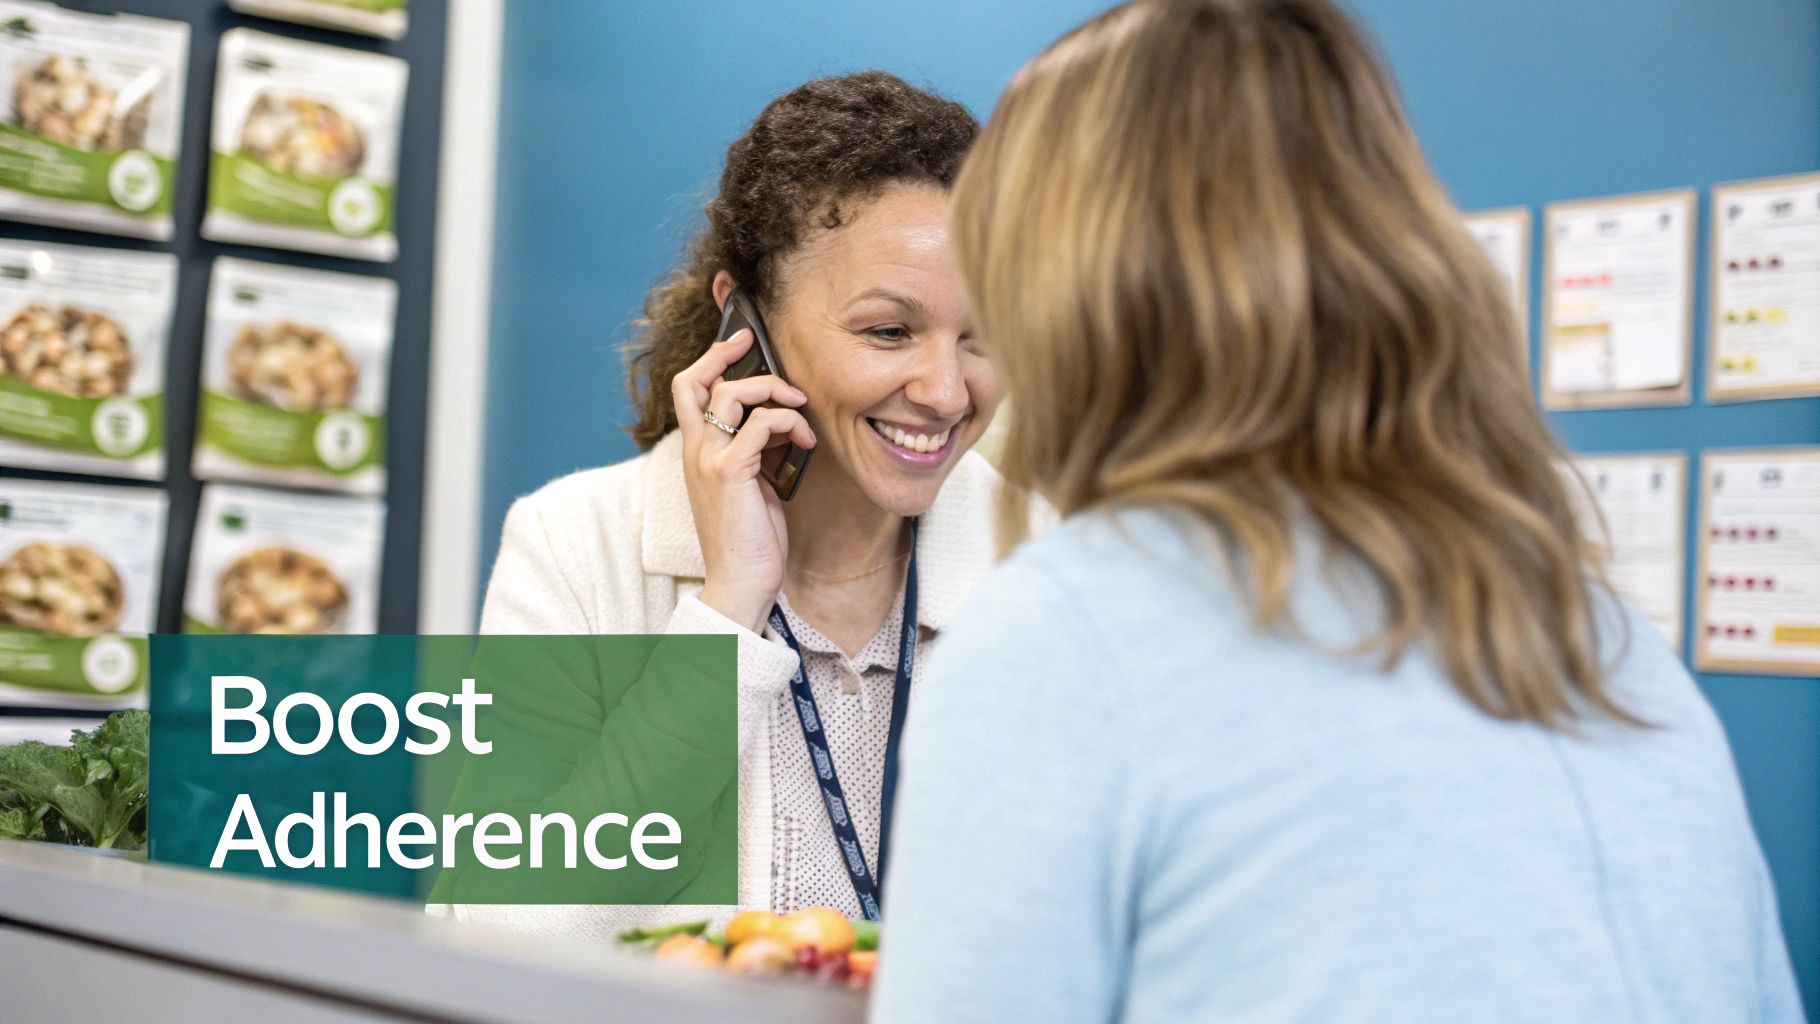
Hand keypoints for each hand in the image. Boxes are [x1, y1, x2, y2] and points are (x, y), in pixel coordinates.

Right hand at [671, 328, 815, 632]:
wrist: (740, 582)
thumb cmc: (750, 539)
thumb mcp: (751, 484)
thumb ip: (755, 450)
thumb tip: (781, 420)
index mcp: (697, 453)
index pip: (688, 391)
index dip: (709, 360)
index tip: (738, 342)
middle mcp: (696, 451)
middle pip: (693, 380)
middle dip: (724, 353)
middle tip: (756, 342)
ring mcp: (709, 459)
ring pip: (731, 393)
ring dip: (772, 390)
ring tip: (798, 407)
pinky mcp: (730, 471)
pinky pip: (761, 423)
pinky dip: (789, 421)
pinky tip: (805, 440)